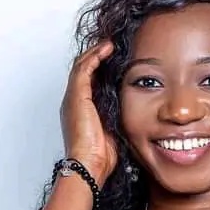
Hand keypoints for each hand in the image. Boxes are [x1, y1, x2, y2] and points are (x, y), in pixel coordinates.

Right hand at [60, 40, 118, 185]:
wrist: (89, 165)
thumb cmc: (101, 156)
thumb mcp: (115, 131)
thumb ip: (119, 117)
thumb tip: (137, 111)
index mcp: (82, 110)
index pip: (90, 81)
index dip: (101, 69)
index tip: (116, 61)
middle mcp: (74, 101)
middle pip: (84, 70)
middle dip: (97, 56)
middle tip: (112, 47)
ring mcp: (73, 97)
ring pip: (82, 65)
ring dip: (96, 52)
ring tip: (110, 44)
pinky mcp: (76, 96)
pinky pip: (84, 68)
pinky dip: (95, 56)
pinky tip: (107, 49)